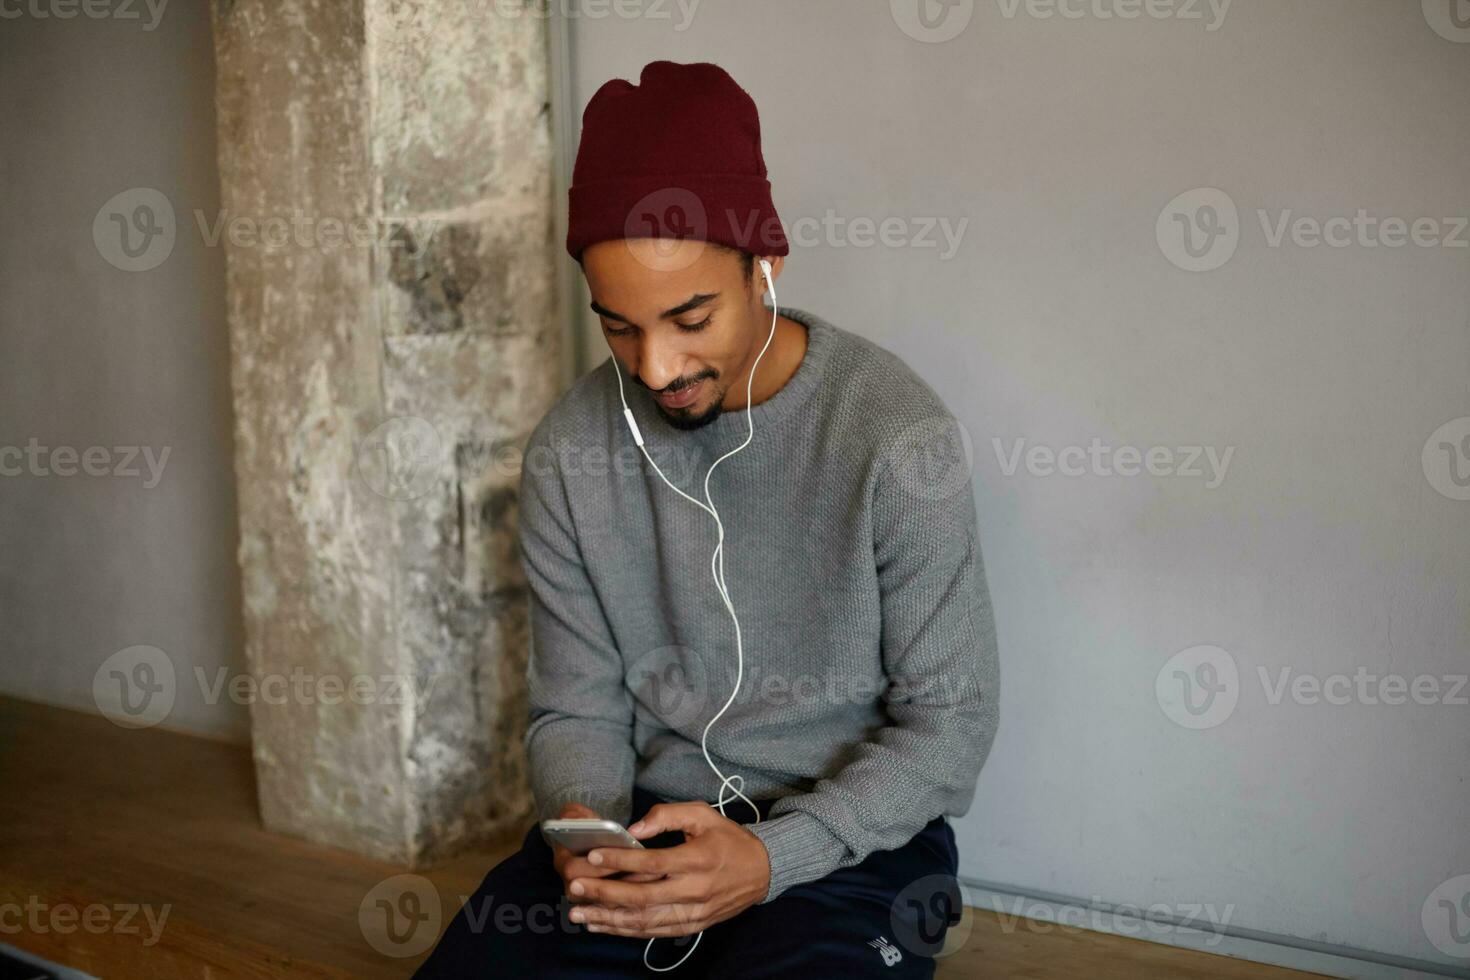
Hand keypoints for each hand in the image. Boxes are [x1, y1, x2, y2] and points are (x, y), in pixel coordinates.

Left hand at [565, 800, 771, 937]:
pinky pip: (654, 932)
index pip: (652, 862)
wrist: (762, 870)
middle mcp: (695, 890)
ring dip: (608, 919)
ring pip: (645, 920)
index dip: (620, 860)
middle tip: (575, 887)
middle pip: (642, 896)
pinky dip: (626, 930)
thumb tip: (633, 830)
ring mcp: (694, 912)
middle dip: (604, 893)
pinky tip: (604, 925)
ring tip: (579, 914)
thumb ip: (667, 816)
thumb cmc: (728, 839)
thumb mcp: (703, 814)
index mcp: (698, 859)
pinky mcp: (693, 926)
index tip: (592, 856)